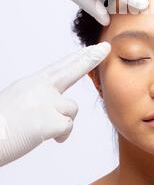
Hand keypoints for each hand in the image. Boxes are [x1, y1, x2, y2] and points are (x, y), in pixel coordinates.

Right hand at [0, 42, 110, 166]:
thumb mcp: (17, 102)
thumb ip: (38, 98)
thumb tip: (55, 106)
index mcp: (32, 83)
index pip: (59, 67)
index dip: (77, 57)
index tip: (92, 48)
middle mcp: (40, 87)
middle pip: (73, 69)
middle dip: (91, 58)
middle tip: (105, 47)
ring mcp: (46, 102)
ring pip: (72, 109)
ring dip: (63, 120)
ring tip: (40, 129)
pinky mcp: (50, 121)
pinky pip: (67, 127)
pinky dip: (60, 136)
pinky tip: (44, 138)